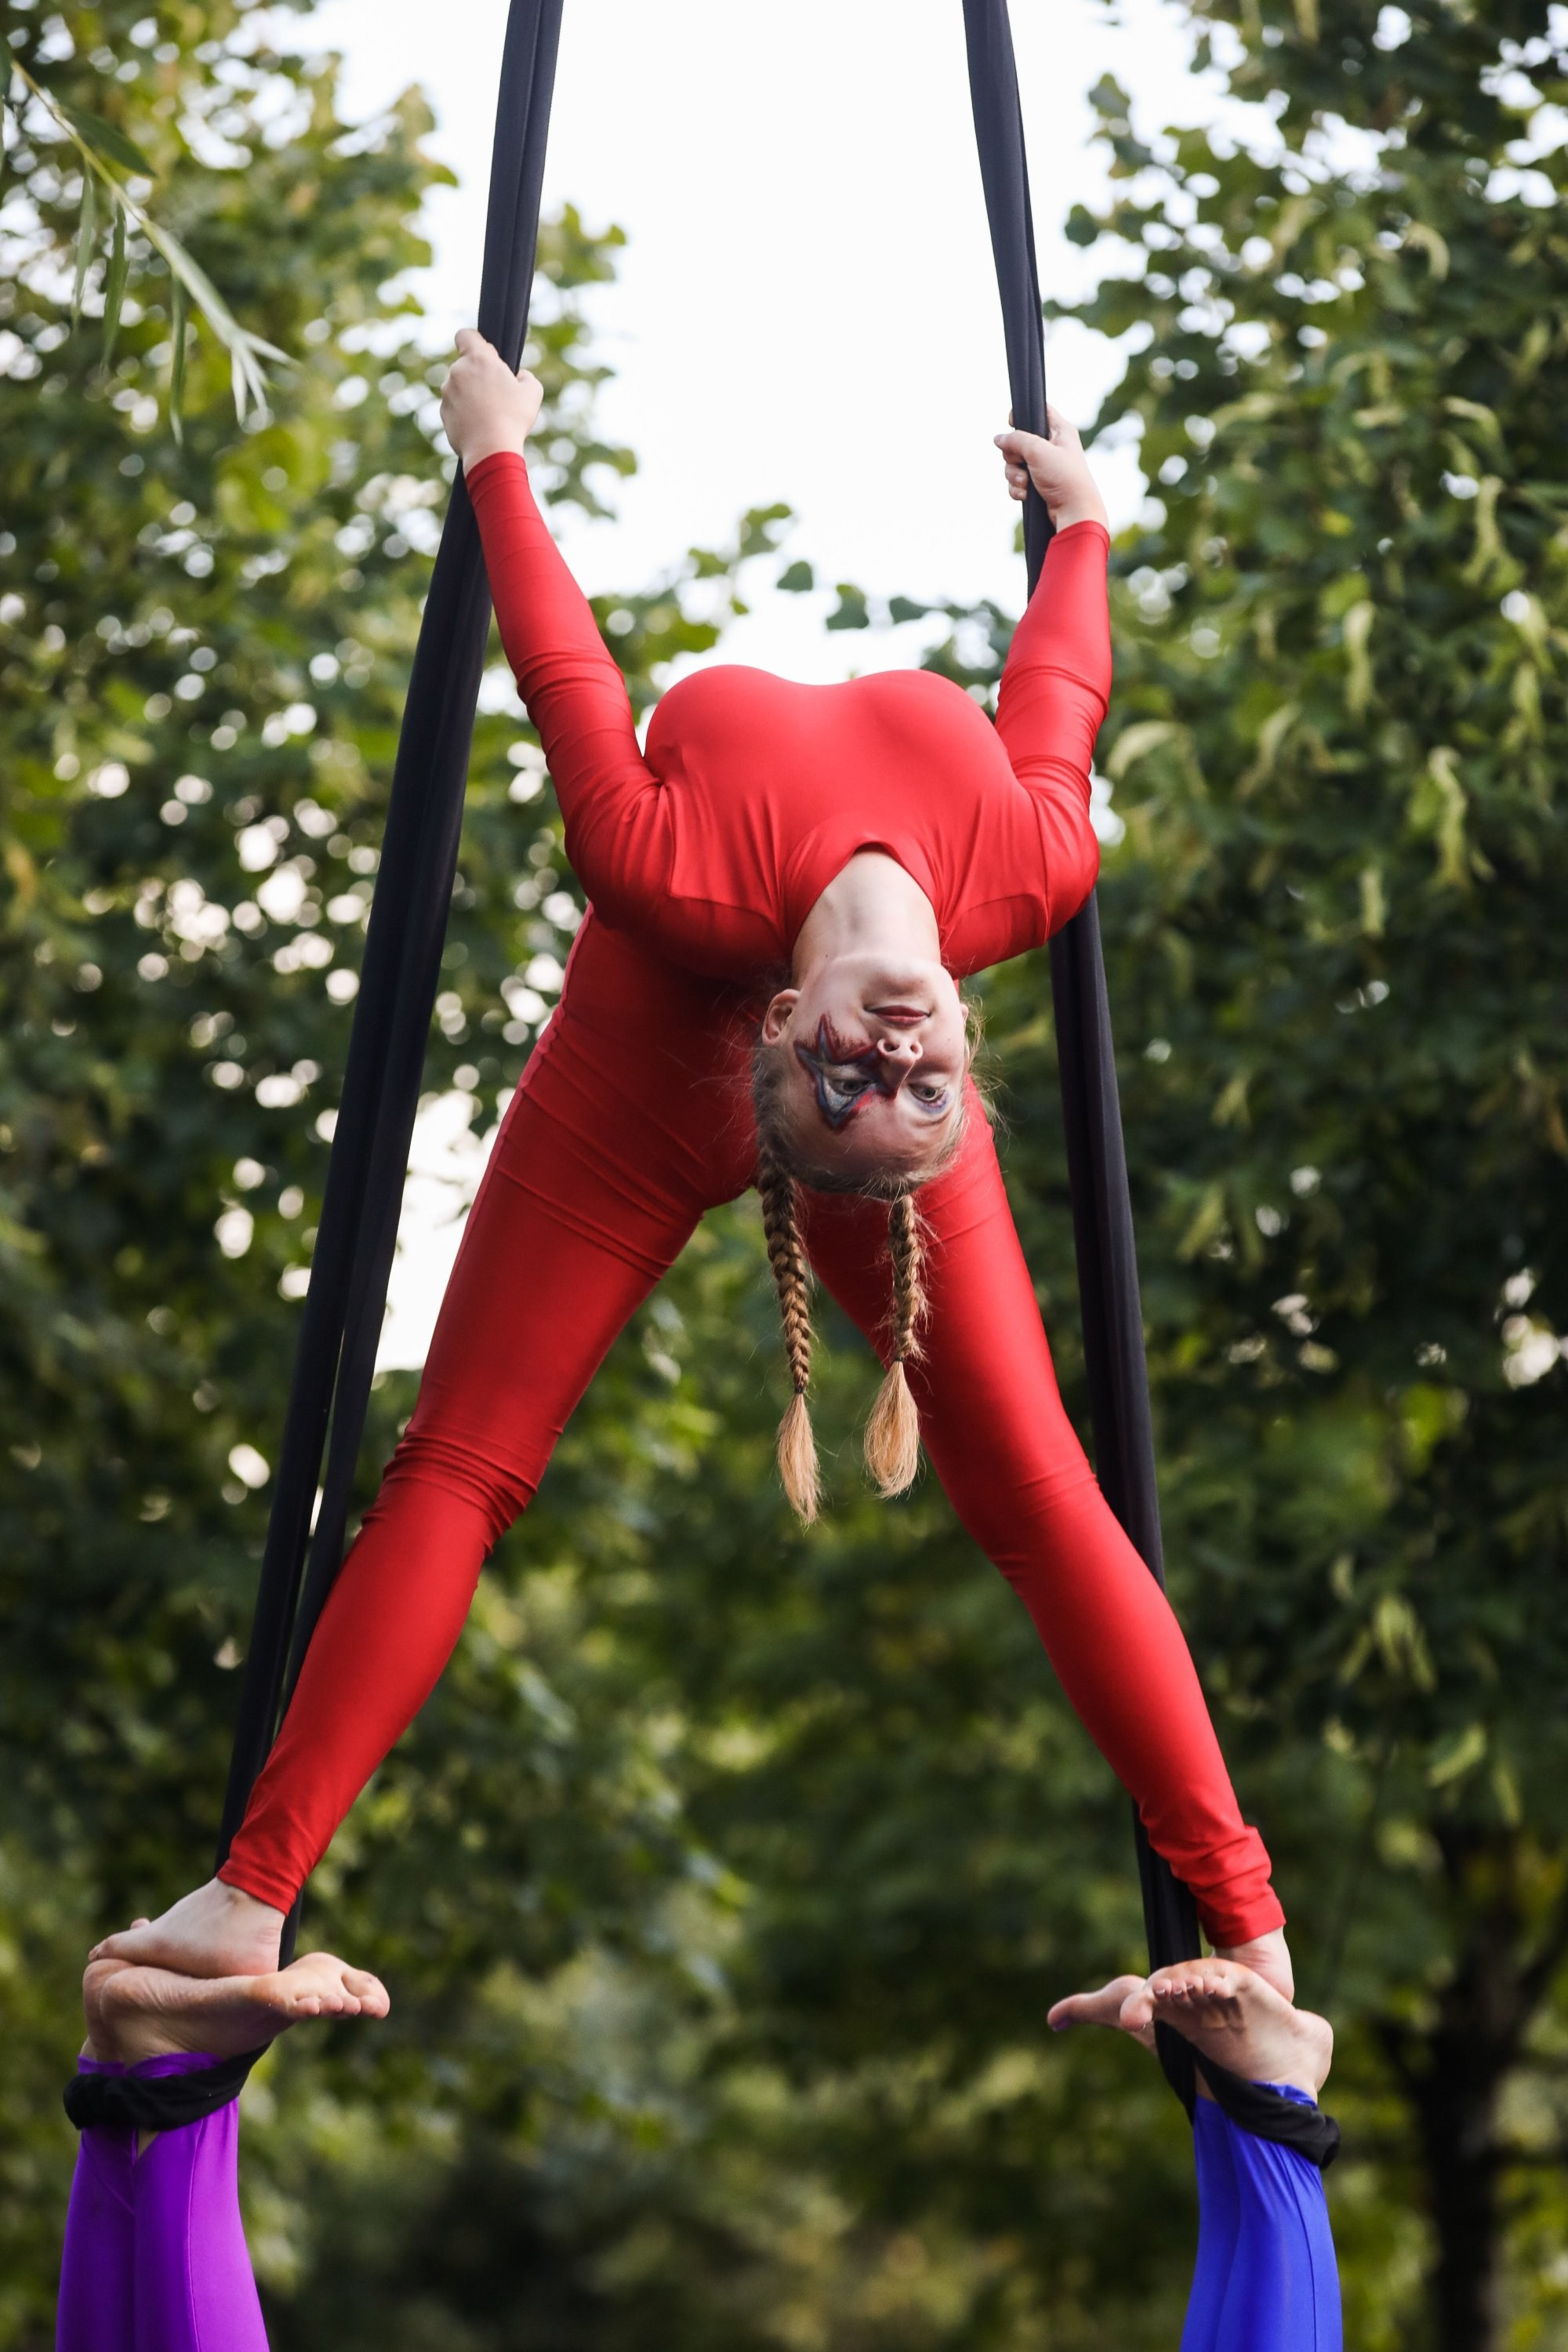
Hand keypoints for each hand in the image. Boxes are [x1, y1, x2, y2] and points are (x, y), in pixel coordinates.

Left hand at [440, 328, 544, 469]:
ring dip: (471, 395)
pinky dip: (464, 413)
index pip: (465, 335)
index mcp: (478, 359)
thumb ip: (525, 376)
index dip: (474, 341)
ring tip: (489, 414)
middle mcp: (457, 372)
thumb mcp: (532, 392)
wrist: (491, 451)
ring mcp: (447, 393)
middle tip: (497, 395)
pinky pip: (454, 406)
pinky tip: (479, 426)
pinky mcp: (443, 412)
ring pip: (459, 387)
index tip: (485, 354)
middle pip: (465, 365)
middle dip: (478, 375)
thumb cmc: (513, 418)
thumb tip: (519, 376)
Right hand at [996, 405, 1108, 531]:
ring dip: (1014, 475)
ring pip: (1014, 463)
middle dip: (1013, 455)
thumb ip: (1016, 440)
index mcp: (1059, 431)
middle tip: (1021, 463)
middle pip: (1018, 440)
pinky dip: (1018, 489)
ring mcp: (1044, 466)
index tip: (1011, 423)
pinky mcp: (1038, 484)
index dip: (1023, 414)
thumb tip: (998, 438)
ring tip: (1025, 484)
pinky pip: (1017, 482)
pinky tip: (1026, 495)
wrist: (1073, 512)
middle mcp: (1051, 446)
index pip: (1039, 410)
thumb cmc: (1064, 477)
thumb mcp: (1038, 451)